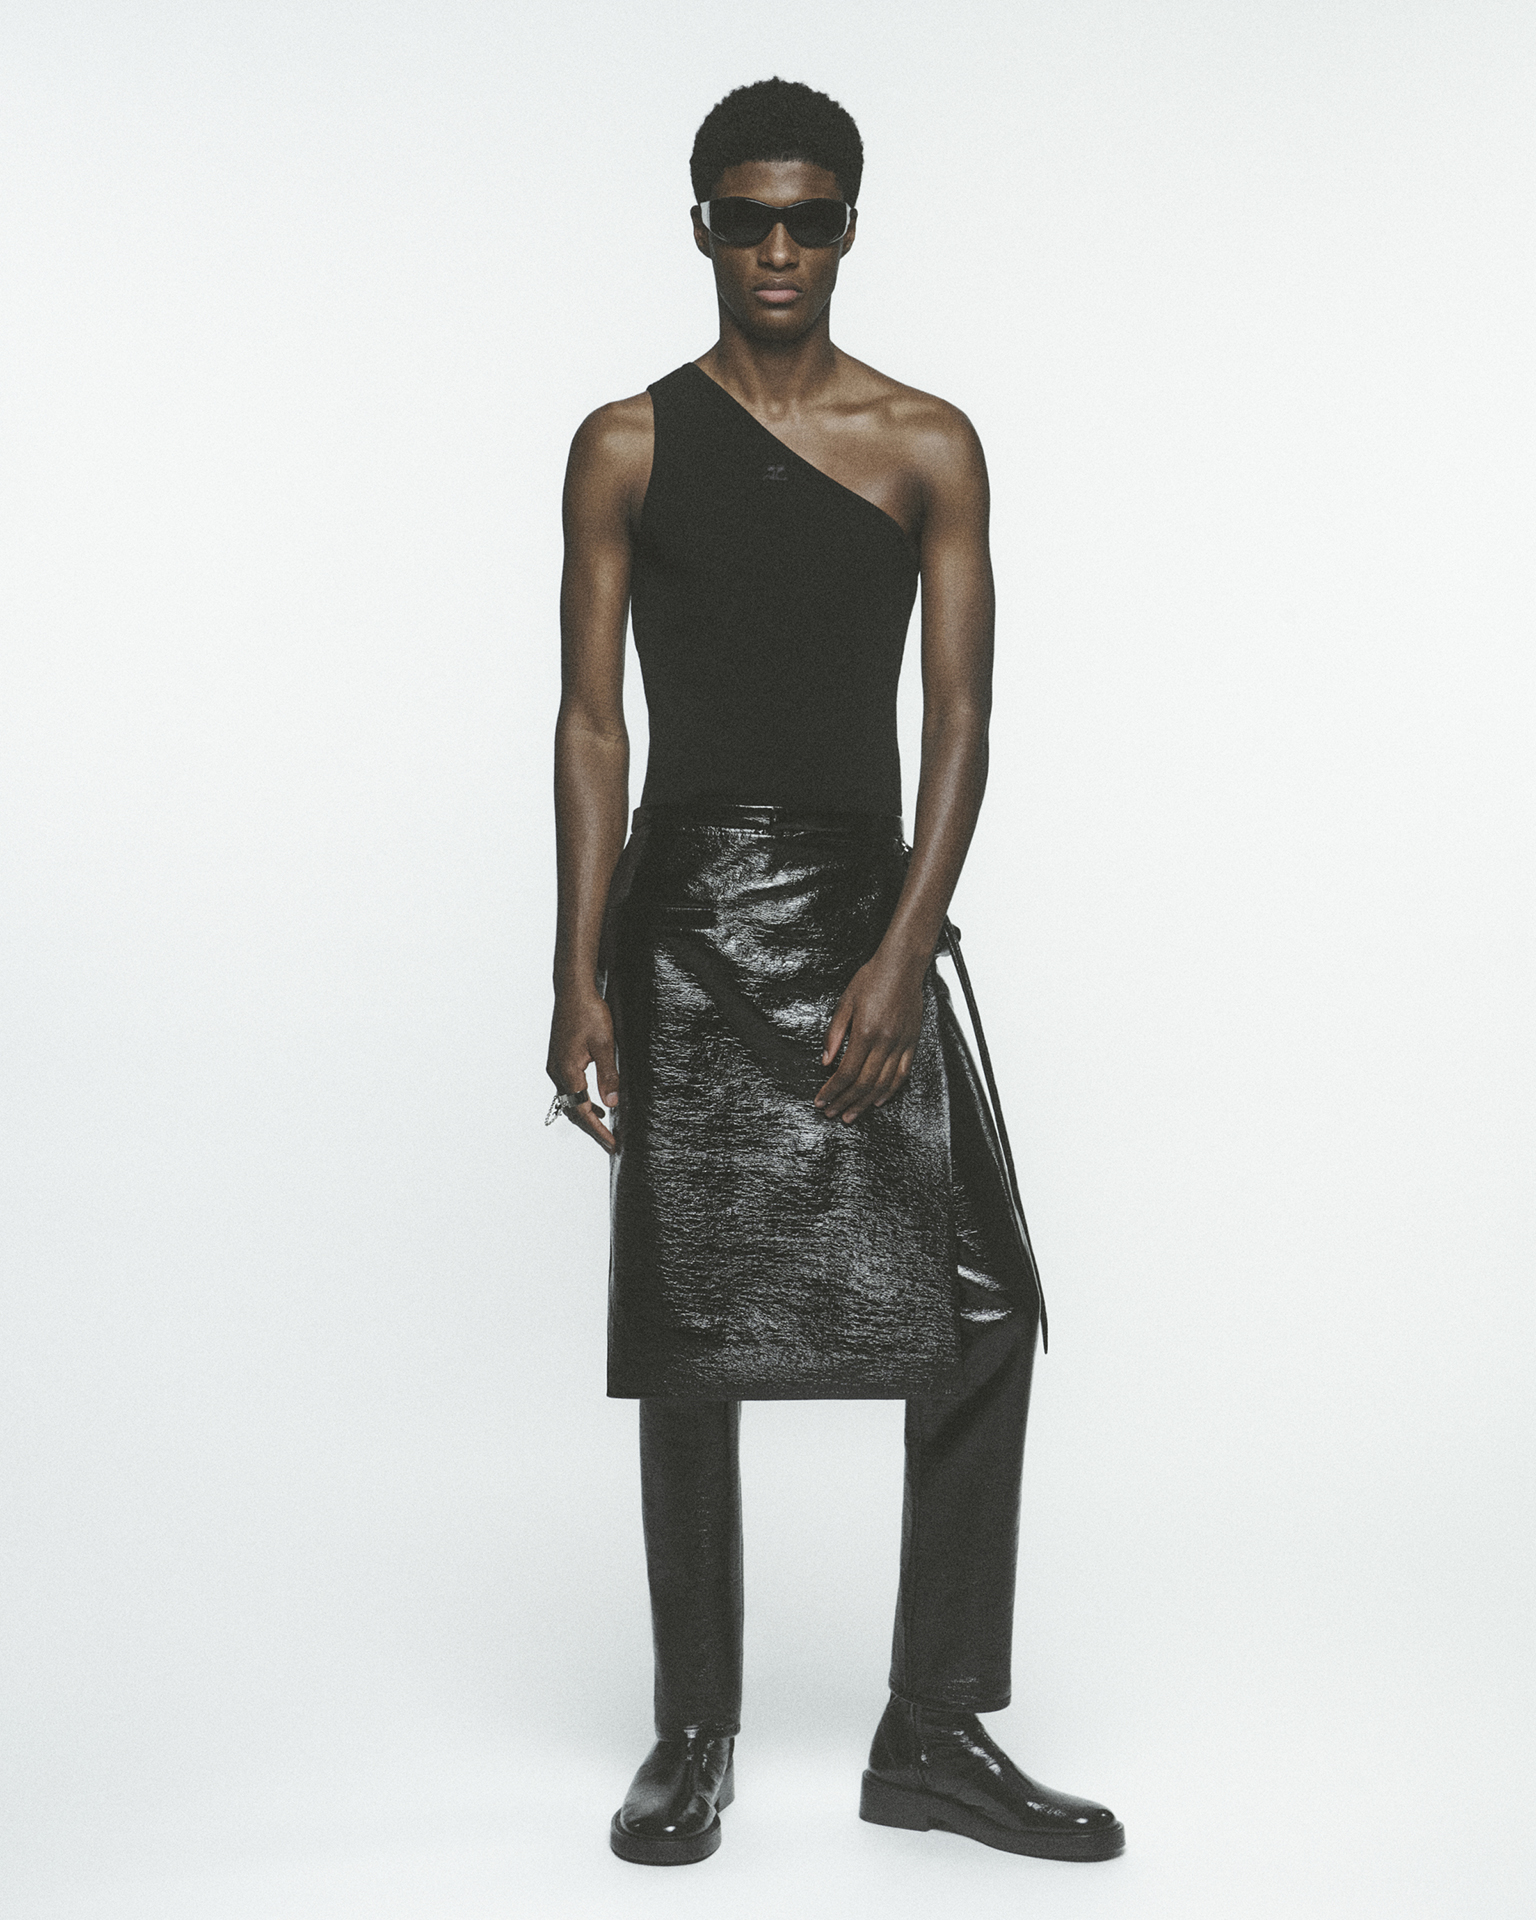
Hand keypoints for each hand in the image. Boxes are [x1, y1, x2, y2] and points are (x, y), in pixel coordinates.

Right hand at [547, 989, 618, 1153]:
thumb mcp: (605, 1045)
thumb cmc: (589, 1013)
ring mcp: (555, 1065)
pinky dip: (581, 1099)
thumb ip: (608, 1075)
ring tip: (605, 1126)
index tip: (612, 1144)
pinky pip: (569, 1087)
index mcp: (568, 1071)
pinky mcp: (559, 1059)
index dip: (597, 1130)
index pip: (582, 1110)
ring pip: (569, 1099)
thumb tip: (611, 1103)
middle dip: (591, 1127)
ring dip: (586, 1113)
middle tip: (610, 1142)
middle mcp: (557, 1071)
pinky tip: (595, 1099)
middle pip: (572, 1110)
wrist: (573, 991)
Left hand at [814, 947, 925, 1123]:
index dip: (832, 1090)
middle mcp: (885, 1042)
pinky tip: (879, 1100)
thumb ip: (835, 1034)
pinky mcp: (912, 1042)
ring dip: (865, 1103)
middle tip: (832, 1114)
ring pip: (882, 1083)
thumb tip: (826, 1062)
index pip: (846, 1072)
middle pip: (863, 1083)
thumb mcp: (845, 1002)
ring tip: (851, 1115)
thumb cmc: (872, 979)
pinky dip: (890, 1090)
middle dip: (845, 1102)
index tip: (821, 1101)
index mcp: (865, 1032)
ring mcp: (901, 1044)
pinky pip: (902, 1073)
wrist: (902, 965)